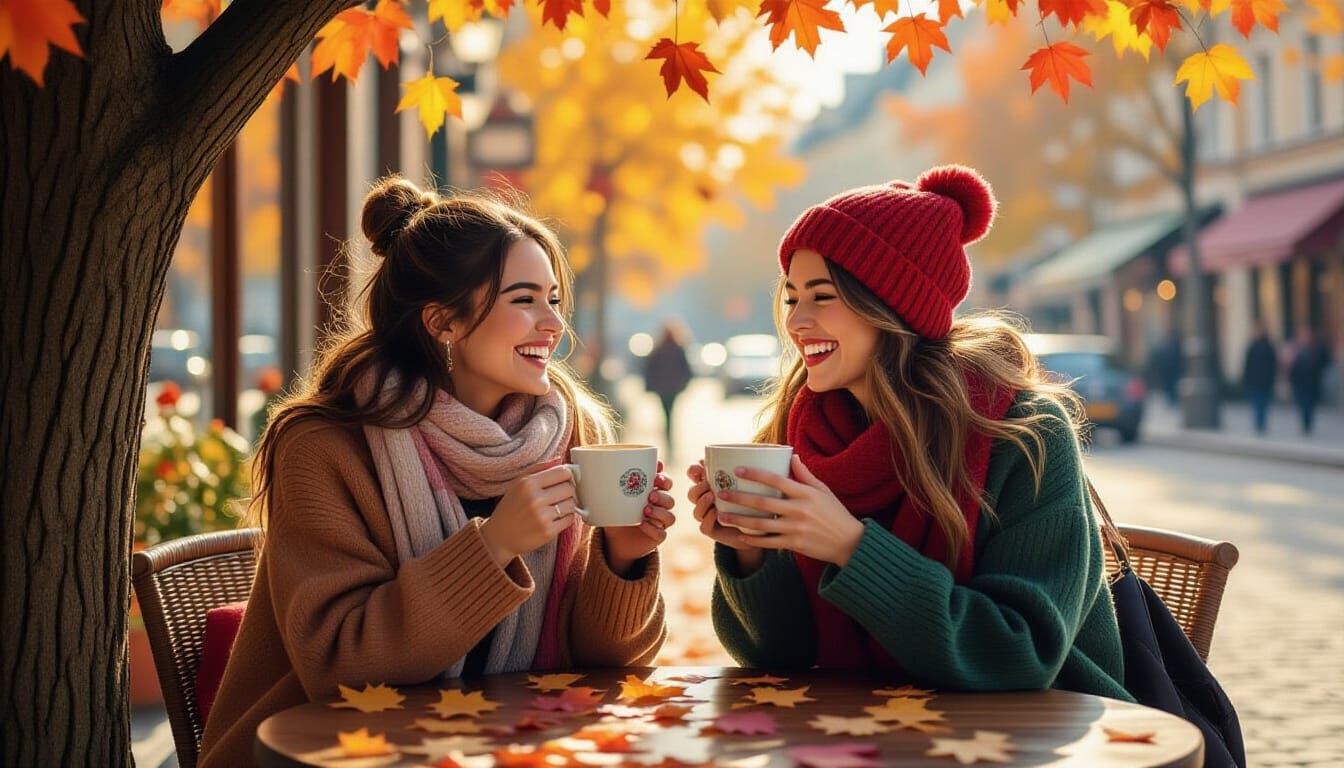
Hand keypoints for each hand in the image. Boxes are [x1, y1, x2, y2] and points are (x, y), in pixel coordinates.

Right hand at [480, 465, 578, 566]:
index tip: (564, 480)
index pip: (562, 472)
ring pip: (571, 504)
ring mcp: (542, 516)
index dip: (567, 475)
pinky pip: (569, 519)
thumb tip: (560, 459)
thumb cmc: (510, 508)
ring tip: (555, 507)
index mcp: (528, 483)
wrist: (499, 538)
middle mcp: (535, 499)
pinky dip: (565, 518)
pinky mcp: (548, 532)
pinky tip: (554, 518)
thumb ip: (538, 468)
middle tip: (558, 495)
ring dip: (567, 505)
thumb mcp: (517, 483)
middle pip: (569, 488)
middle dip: (567, 491)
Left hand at [603, 461, 676, 575]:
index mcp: (651, 493)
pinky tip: (642, 525)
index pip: (665, 482)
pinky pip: (661, 533)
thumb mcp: (609, 500)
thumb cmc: (615, 514)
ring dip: (659, 512)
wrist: (616, 540)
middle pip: (670, 498)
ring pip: (669, 516)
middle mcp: (659, 507)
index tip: (658, 469)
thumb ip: (604, 486)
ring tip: (644, 510)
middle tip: (650, 494)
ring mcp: (659, 522)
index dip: (664, 476)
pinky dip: (652, 529)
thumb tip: (583, 470)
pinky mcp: (657, 537)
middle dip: (663, 495)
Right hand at [687, 460, 765, 570]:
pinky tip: (716, 513)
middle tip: (706, 478)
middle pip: (693, 489)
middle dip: (697, 483)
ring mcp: (710, 516)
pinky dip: (708, 518)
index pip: (699, 474)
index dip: (696, 468)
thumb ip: (774, 473)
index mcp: (717, 485)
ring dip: (701, 500)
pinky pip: (704, 526)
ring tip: (712, 494)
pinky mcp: (714, 531)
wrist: (763, 535)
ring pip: (696, 507)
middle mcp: (710, 500)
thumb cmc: (767, 507)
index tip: (702, 461)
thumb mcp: (769, 488)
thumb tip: (792, 454)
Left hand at [715, 455, 864, 566]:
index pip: (776, 480)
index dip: (756, 474)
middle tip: (721, 493)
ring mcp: (796, 529)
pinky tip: (740, 536)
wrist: (850, 542)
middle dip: (740, 498)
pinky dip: (753, 540)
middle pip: (764, 503)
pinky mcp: (795, 544)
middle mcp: (799, 510)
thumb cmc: (835, 513)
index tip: (738, 469)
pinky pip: (769, 543)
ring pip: (762, 525)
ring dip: (739, 520)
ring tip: (722, 515)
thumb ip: (805, 474)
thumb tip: (791, 455)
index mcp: (805, 493)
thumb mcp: (823, 490)